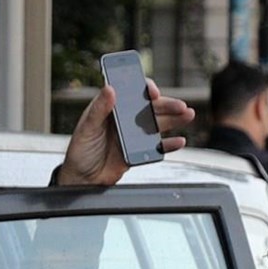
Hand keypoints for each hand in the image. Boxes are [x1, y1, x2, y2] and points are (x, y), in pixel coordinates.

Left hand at [57, 78, 193, 185]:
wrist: (81, 179)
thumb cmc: (79, 151)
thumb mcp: (86, 128)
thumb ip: (99, 109)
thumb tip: (110, 88)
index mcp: (111, 107)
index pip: (131, 91)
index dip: (144, 88)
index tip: (153, 92)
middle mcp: (124, 118)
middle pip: (150, 107)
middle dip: (167, 104)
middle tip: (181, 105)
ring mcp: (133, 135)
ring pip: (158, 123)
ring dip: (174, 119)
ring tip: (188, 115)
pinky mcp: (138, 152)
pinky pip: (157, 146)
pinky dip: (169, 144)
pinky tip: (179, 141)